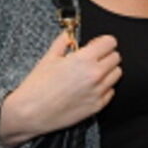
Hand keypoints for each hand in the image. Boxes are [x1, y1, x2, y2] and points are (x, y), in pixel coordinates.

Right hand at [0, 32, 120, 147]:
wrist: (30, 112)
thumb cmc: (37, 86)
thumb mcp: (48, 58)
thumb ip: (63, 42)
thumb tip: (69, 34)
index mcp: (84, 59)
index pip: (110, 42)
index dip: (102, 42)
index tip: (95, 45)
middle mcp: (95, 75)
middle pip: (116, 57)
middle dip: (105, 55)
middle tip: (92, 59)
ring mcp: (98, 91)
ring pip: (116, 74)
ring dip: (107, 71)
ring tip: (90, 73)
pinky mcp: (98, 106)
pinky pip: (111, 91)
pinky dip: (104, 88)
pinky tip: (89, 87)